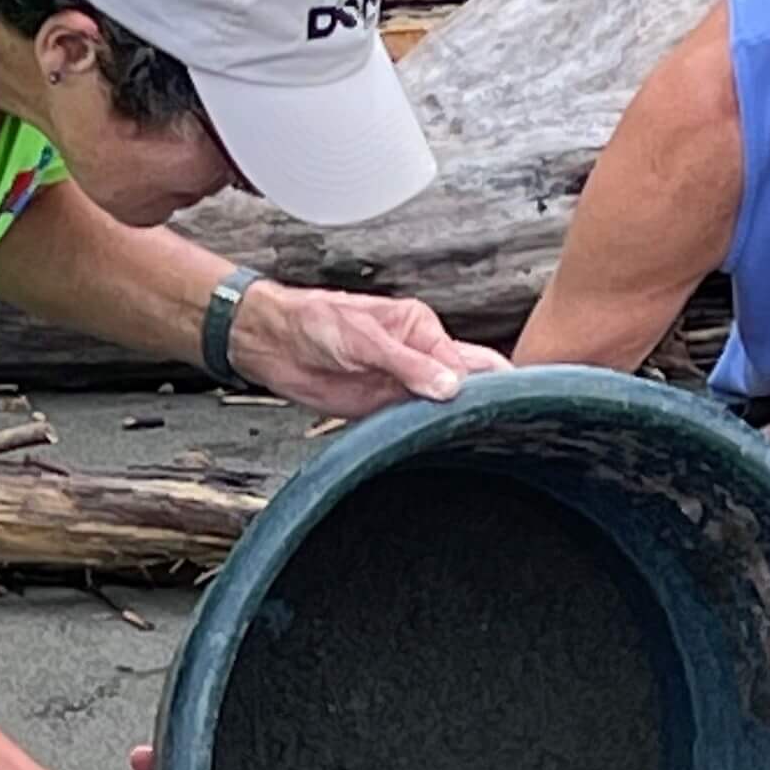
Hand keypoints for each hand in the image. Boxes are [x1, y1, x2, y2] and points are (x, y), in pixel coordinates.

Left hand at [229, 281, 507, 418]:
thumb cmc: (314, 321)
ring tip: (468, 442)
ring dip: (451, 424)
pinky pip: (411, 426)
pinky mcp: (381, 410)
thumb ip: (407, 364)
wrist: (272, 342)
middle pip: (464, 384)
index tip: (496, 406)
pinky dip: (423, 437)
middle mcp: (417, 357)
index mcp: (421, 328)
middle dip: (481, 403)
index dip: (482, 385)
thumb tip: (449, 386)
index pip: (468, 361)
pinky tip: (435, 448)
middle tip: (497, 427)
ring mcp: (401, 385)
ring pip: (441, 409)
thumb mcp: (364, 337)